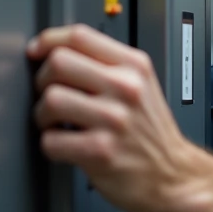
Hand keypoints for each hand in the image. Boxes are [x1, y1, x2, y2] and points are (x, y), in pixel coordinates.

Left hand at [28, 24, 207, 211]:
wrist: (174, 176)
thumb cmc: (152, 135)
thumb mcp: (142, 86)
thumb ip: (107, 66)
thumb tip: (55, 53)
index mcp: (134, 67)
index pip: (80, 36)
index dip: (48, 41)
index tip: (37, 52)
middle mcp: (126, 88)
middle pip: (58, 62)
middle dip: (43, 81)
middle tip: (53, 96)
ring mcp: (114, 120)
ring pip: (50, 100)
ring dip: (43, 116)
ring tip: (58, 125)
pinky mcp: (100, 151)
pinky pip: (50, 140)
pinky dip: (52, 147)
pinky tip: (68, 147)